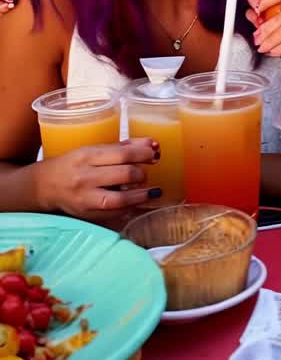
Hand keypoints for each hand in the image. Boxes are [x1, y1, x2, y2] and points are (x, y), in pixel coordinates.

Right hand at [35, 139, 159, 220]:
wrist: (46, 185)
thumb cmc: (74, 164)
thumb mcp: (94, 150)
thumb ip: (123, 147)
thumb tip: (152, 145)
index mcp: (88, 156)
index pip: (123, 154)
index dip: (144, 154)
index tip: (155, 153)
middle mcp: (86, 177)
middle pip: (125, 174)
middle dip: (142, 174)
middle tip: (145, 173)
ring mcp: (87, 199)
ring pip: (121, 199)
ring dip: (142, 195)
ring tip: (151, 191)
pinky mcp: (88, 215)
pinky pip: (116, 214)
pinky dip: (131, 208)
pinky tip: (138, 203)